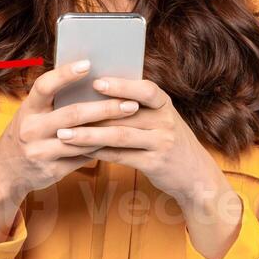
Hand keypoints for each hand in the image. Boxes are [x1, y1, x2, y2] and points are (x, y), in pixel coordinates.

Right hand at [0, 60, 142, 240]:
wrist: (6, 170)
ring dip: (108, 130)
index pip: (44, 86)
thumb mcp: (32, 113)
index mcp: (27, 109)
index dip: (65, 74)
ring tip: (132, 123)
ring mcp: (40, 151)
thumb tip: (91, 82)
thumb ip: (54, 101)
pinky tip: (119, 142)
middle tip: (130, 102)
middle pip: (72, 115)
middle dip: (104, 108)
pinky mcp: (52, 170)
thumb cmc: (27, 133)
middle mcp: (31, 129)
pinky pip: (82, 158)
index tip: (88, 63)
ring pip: (81, 140)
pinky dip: (101, 149)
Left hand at [52, 76, 225, 209]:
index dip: (122, 85)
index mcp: (165, 104)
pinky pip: (121, 156)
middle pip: (124, 114)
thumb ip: (136, 107)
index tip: (96, 82)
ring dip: (88, 134)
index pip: (146, 89)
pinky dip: (98, 153)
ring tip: (63, 134)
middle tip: (62, 112)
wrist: (195, 175)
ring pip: (119, 136)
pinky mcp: (155, 164)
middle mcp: (166, 121)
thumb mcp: (160, 119)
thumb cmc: (167, 140)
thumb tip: (92, 92)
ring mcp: (162, 143)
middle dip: (91, 113)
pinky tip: (79, 151)